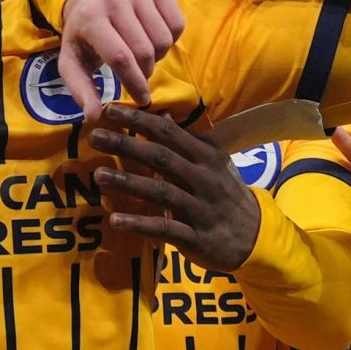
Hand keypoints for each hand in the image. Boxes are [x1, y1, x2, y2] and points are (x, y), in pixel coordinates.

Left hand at [61, 0, 183, 116]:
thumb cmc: (83, 33)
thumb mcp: (72, 60)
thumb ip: (81, 89)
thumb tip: (94, 117)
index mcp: (90, 18)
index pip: (120, 57)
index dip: (134, 82)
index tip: (141, 99)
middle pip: (144, 51)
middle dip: (145, 73)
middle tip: (139, 77)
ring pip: (163, 39)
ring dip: (158, 57)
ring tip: (142, 56)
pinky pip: (177, 24)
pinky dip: (170, 40)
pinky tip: (153, 39)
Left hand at [87, 104, 257, 273]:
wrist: (256, 238)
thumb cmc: (226, 196)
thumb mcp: (214, 165)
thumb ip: (186, 143)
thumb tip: (161, 116)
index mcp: (207, 157)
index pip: (169, 134)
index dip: (139, 121)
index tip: (110, 111)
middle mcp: (204, 179)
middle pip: (161, 158)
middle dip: (127, 145)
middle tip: (95, 136)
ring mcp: (200, 209)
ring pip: (161, 191)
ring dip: (128, 183)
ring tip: (98, 176)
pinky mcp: (196, 237)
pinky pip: (165, 228)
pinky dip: (139, 224)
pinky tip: (115, 219)